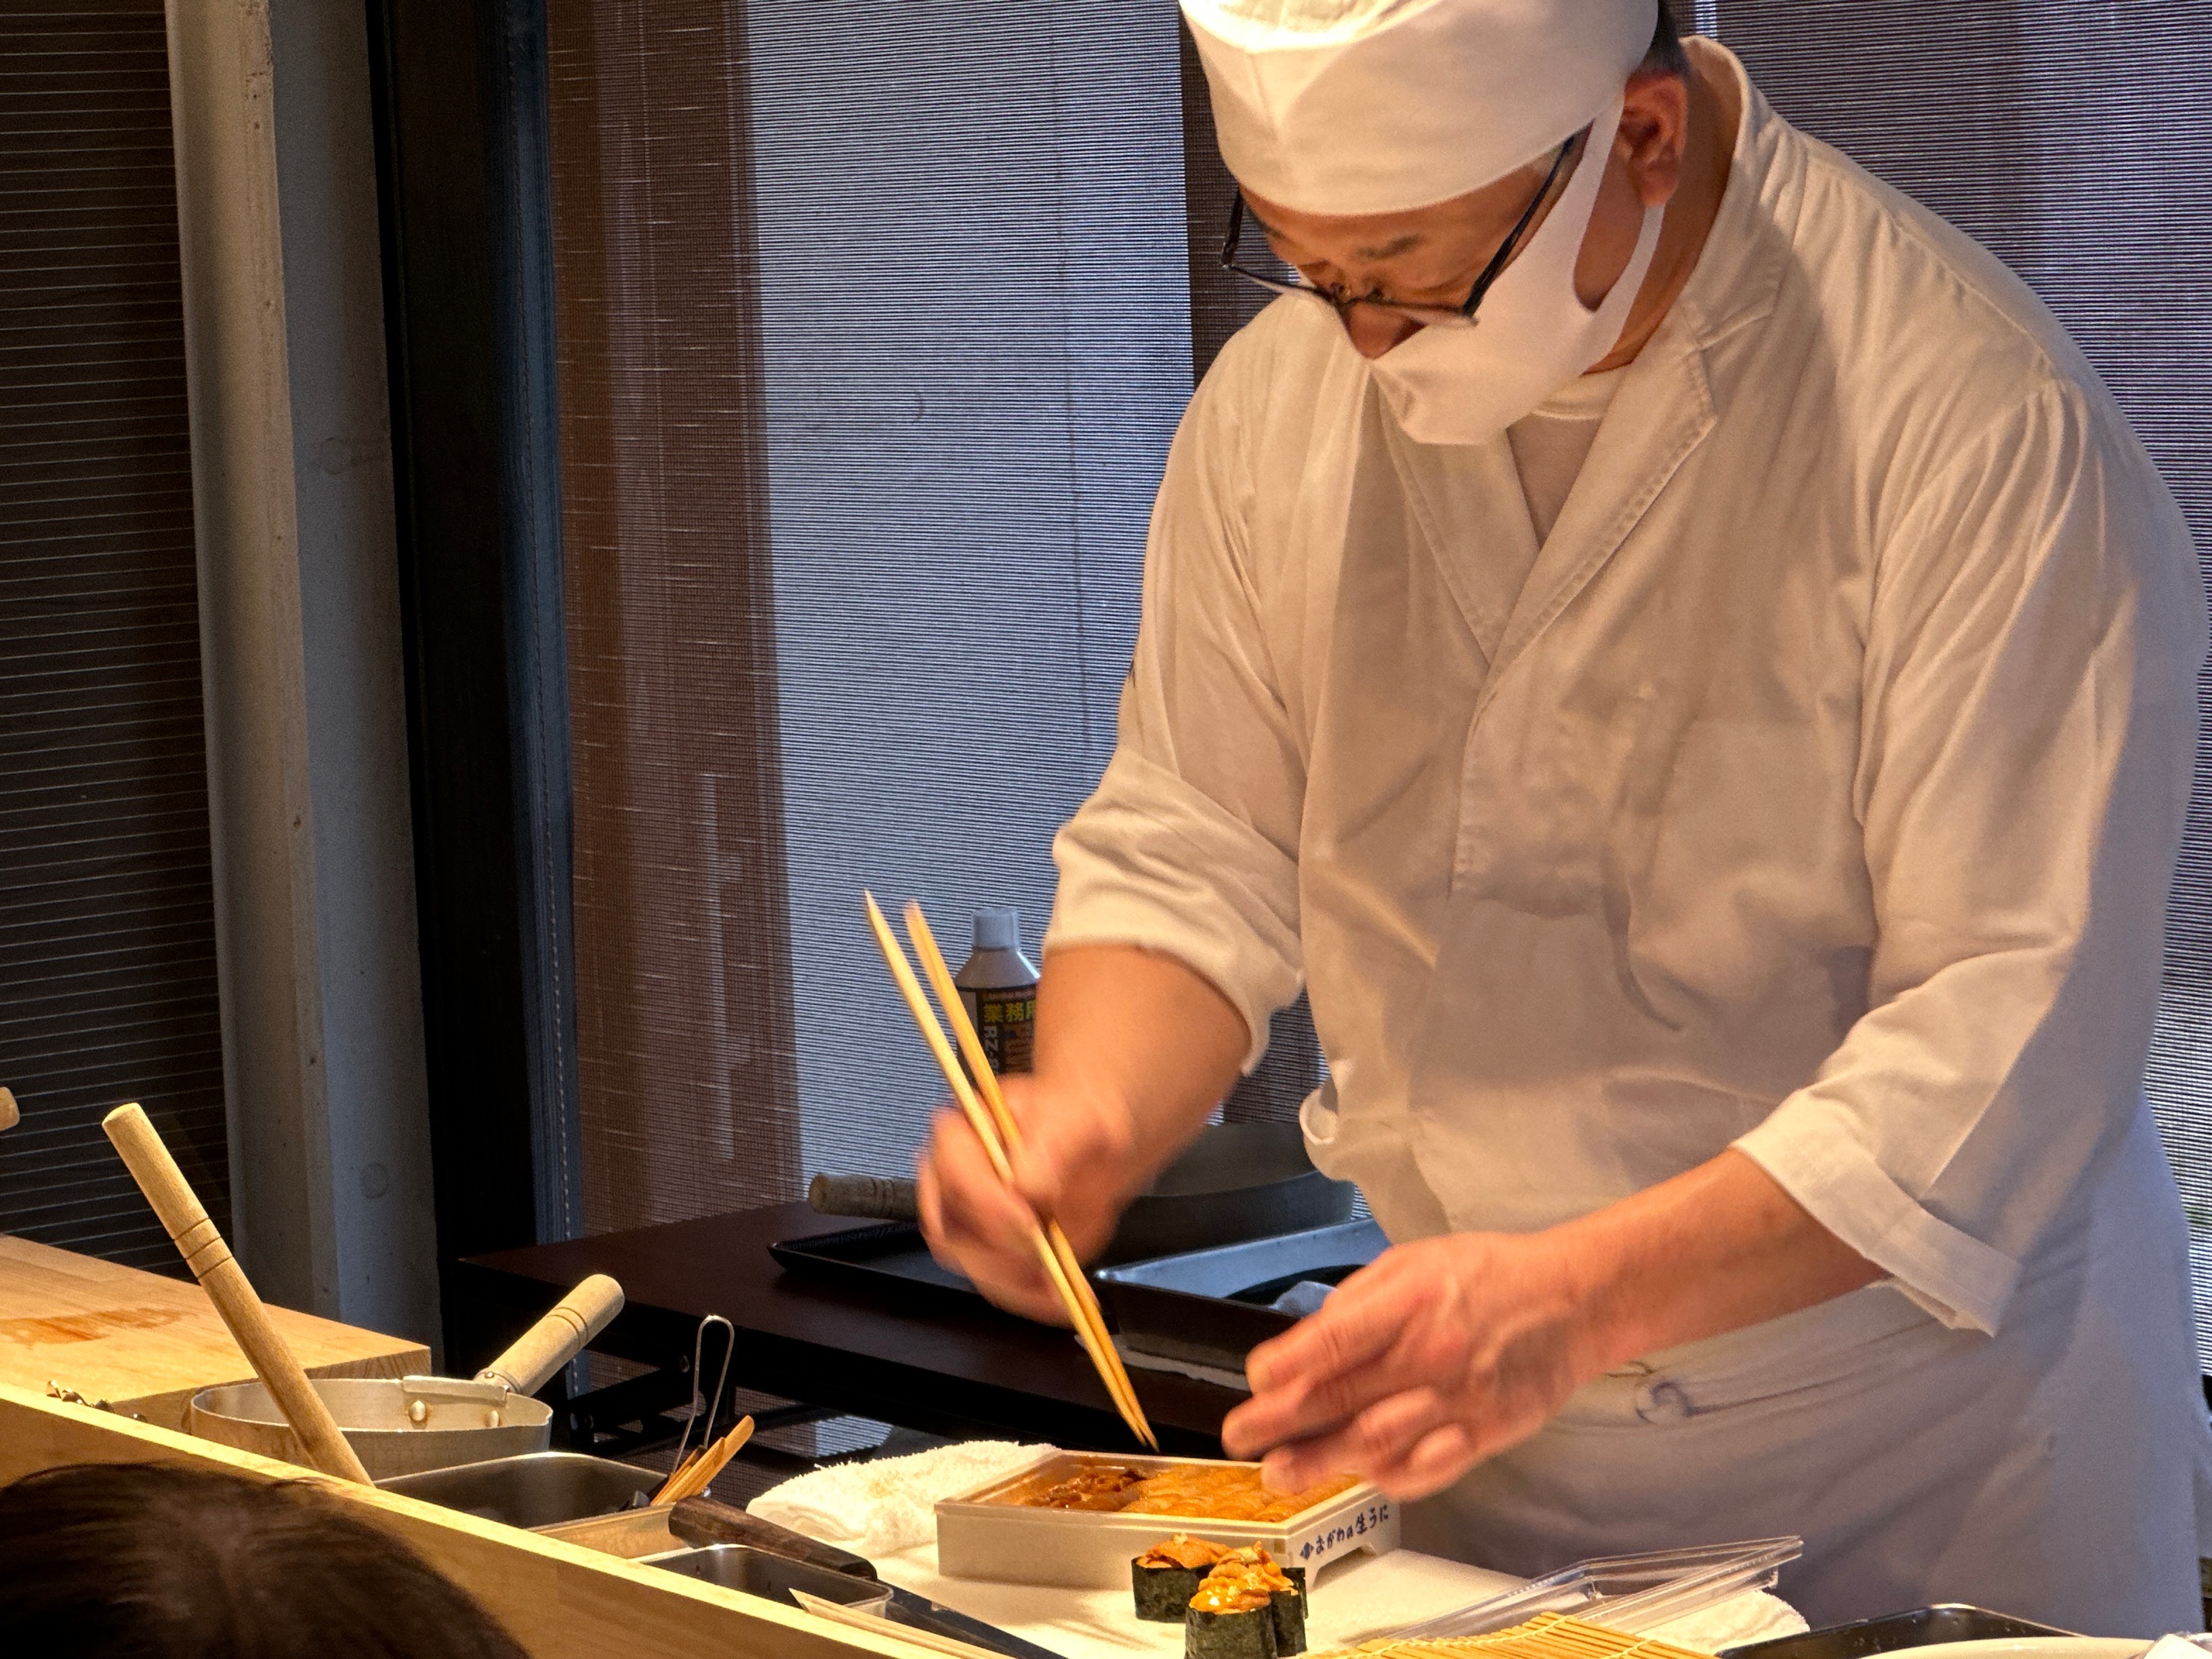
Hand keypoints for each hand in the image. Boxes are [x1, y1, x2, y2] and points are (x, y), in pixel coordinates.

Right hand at [915, 1074, 1148, 1323]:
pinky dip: (1026, 1295)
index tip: (1031, 1222)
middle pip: (951, 1230)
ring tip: (1055, 1283)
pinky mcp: (989, 1248)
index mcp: (964, 1130)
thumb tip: (1026, 1183)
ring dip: (1014, 1280)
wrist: (1095, 1137)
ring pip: (970, 1263)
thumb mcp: (1079, 1116)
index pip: (955, 1175)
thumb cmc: (1077, 1114)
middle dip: (999, 1252)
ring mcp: (968, 1217)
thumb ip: (1054, 1144)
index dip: (990, 1205)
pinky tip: (1058, 1296)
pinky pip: (994, 1282)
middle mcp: (953, 1175)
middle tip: (1045, 1257)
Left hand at [1219, 1232, 1598, 1500]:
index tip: (1256, 1380)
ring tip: (1279, 1472)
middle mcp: (1431, 1353)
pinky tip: (1357, 1475)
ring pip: (1376, 1441)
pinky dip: (1386, 1475)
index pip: (1335, 1340)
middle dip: (1281, 1422)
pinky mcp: (1484, 1433)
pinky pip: (1425, 1467)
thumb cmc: (1491, 1275)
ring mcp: (1458, 1399)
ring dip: (1322, 1460)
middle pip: (1342, 1395)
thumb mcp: (1415, 1261)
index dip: (1287, 1365)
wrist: (1577, 1300)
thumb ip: (1360, 1300)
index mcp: (1411, 1301)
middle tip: (1240, 1436)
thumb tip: (1309, 1338)